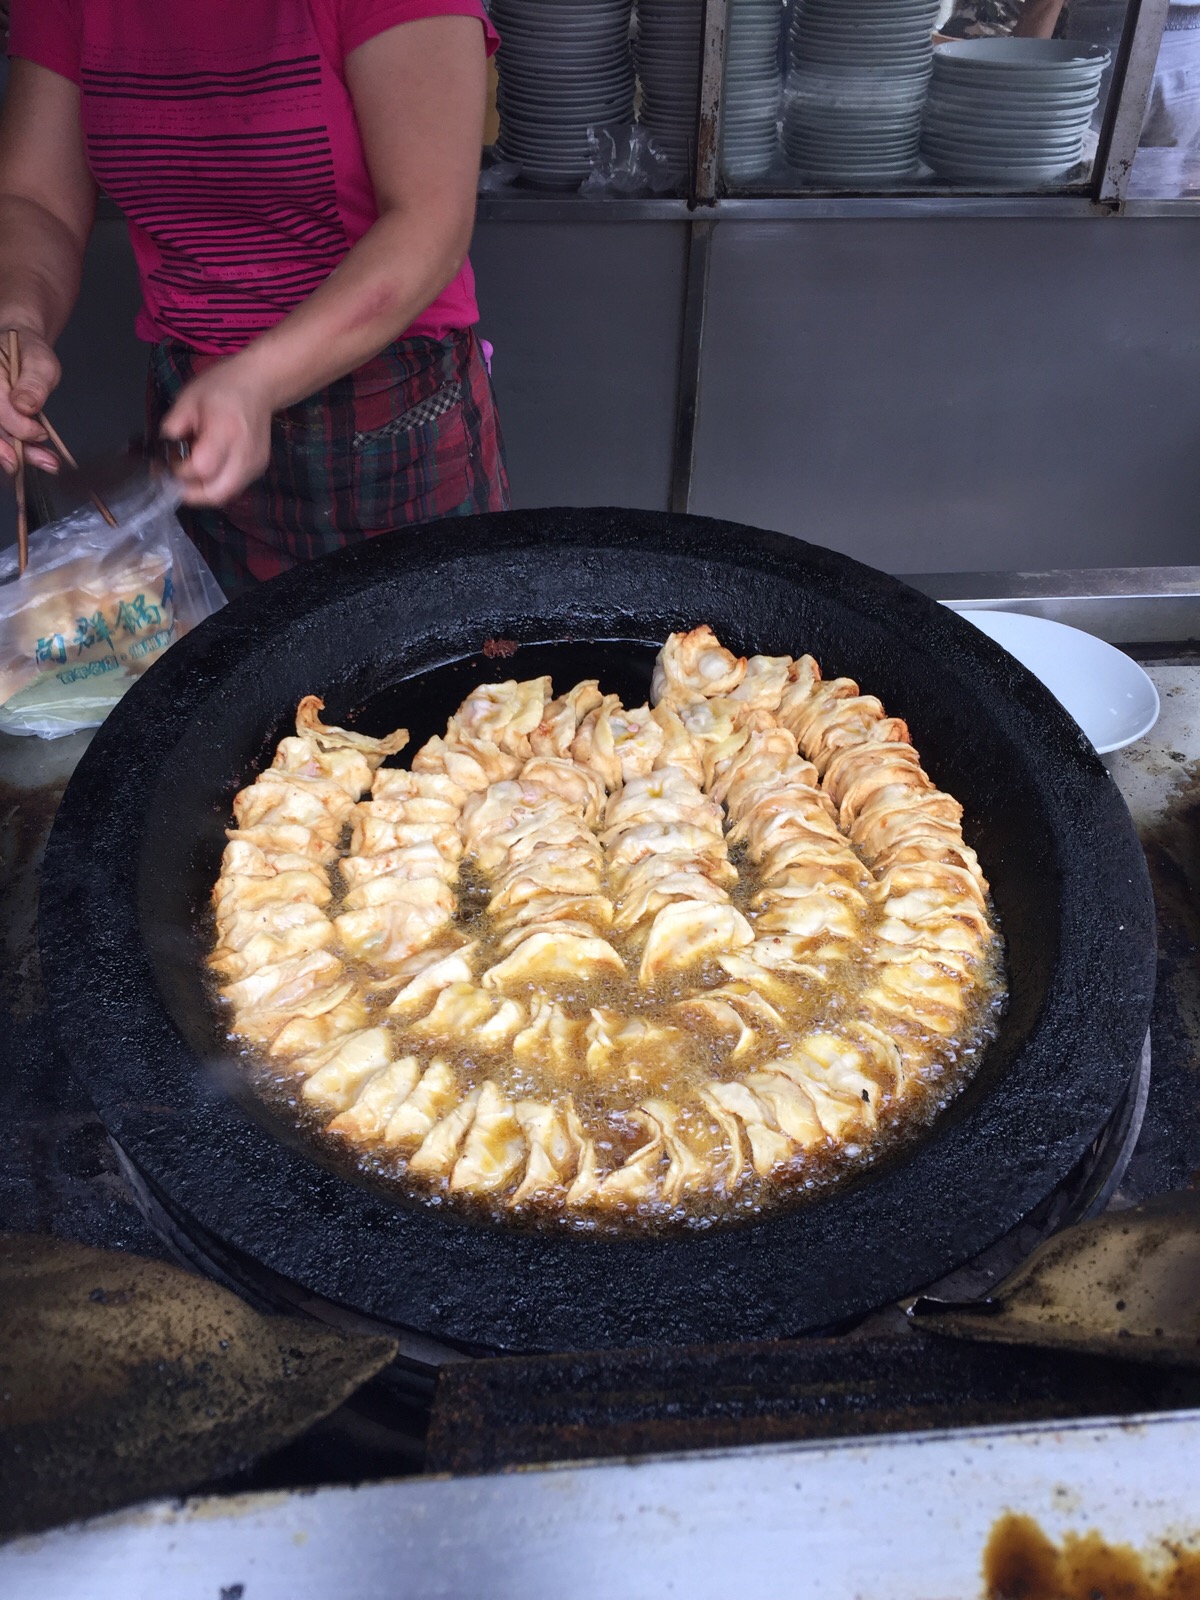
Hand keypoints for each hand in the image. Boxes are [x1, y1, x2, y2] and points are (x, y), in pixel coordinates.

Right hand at [0, 325, 61, 475]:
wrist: (21, 349)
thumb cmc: (26, 350)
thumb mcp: (38, 360)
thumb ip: (32, 383)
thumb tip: (24, 405)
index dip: (17, 425)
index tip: (40, 432)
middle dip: (15, 453)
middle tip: (43, 464)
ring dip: (24, 456)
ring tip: (49, 463)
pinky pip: (6, 440)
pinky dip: (25, 451)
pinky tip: (43, 457)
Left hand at [159, 358, 273, 505]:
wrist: (259, 385)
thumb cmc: (221, 387)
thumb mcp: (187, 399)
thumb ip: (172, 428)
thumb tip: (162, 454)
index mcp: (225, 432)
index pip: (201, 468)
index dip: (179, 470)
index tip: (166, 461)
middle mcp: (244, 454)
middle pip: (216, 493)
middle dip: (190, 493)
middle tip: (173, 482)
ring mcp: (255, 464)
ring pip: (225, 495)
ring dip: (202, 492)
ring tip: (188, 476)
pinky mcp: (258, 469)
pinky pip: (234, 487)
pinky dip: (215, 485)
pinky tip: (206, 470)